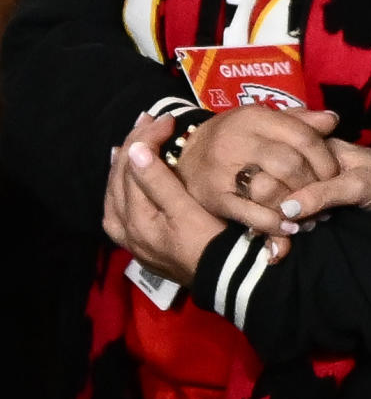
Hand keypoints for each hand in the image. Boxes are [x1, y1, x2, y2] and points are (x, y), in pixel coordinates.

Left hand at [103, 115, 223, 284]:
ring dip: (123, 164)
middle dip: (133, 145)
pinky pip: (119, 208)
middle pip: (119, 178)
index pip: (133, 168)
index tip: (170, 119)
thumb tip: (135, 150)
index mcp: (136, 221)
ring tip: (131, 142)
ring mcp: (132, 238)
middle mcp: (126, 230)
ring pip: (115, 193)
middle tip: (149, 118)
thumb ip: (158, 182)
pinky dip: (121, 187)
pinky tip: (126, 177)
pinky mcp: (141, 242)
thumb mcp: (186, 212)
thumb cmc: (212, 242)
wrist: (227, 280)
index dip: (148, 138)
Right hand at [176, 105, 339, 229]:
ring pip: (272, 190)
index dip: (325, 160)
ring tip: (311, 217)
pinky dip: (274, 224)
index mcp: (255, 117)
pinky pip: (250, 214)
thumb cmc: (234, 136)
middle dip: (313, 186)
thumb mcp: (263, 121)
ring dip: (296, 208)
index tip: (334, 176)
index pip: (303, 137)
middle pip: (290, 165)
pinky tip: (288, 228)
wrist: (183, 154)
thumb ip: (299, 121)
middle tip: (324, 200)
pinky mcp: (214, 197)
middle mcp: (238, 139)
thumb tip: (333, 120)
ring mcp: (223, 169)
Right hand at [264, 143, 370, 263]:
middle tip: (288, 237)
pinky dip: (284, 230)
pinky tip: (279, 249)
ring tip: (287, 244)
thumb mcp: (358, 185)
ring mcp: (308, 183)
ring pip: (279, 202)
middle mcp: (306, 164)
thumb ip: (324, 193)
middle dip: (272, 214)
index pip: (278, 168)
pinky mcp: (314, 202)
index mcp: (314, 148)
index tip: (284, 222)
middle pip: (272, 186)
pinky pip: (291, 213)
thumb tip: (286, 209)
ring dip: (278, 226)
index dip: (274, 195)